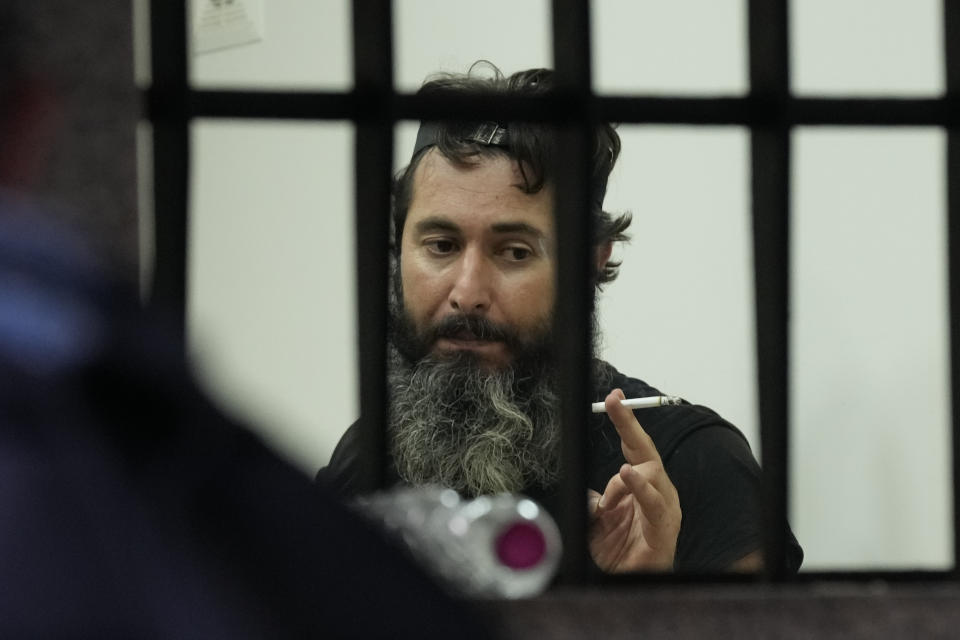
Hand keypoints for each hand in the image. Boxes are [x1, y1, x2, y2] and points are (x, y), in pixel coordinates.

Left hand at [587, 389, 681, 571]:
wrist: (627, 585)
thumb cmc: (617, 551)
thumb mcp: (594, 520)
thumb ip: (592, 500)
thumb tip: (587, 491)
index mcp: (641, 484)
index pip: (633, 446)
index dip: (624, 421)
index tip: (614, 397)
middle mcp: (656, 491)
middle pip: (645, 450)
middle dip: (629, 424)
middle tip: (615, 401)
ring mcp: (664, 509)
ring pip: (652, 474)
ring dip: (631, 469)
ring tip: (620, 469)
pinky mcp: (665, 529)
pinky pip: (655, 505)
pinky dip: (641, 489)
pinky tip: (627, 475)